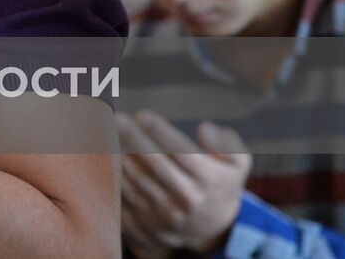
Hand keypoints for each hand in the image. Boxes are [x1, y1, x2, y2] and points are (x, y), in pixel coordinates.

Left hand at [116, 110, 250, 255]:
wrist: (211, 229)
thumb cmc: (219, 183)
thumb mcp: (237, 163)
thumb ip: (228, 143)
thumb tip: (205, 129)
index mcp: (209, 180)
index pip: (181, 152)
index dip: (160, 132)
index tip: (142, 115)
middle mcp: (187, 197)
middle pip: (155, 164)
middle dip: (134, 139)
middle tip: (118, 119)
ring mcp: (165, 212)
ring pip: (137, 179)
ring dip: (120, 154)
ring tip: (107, 131)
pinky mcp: (147, 221)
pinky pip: (126, 195)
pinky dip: (115, 174)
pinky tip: (106, 155)